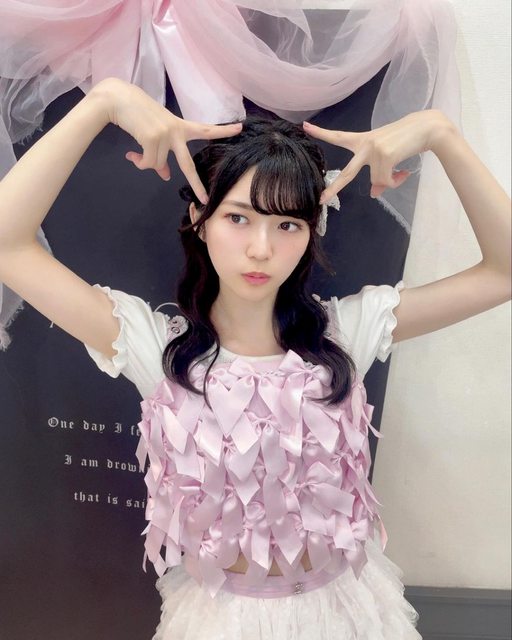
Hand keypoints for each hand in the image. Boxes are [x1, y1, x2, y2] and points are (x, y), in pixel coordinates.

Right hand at [90, 77, 241, 203]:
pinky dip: (139, 163)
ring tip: (135, 152)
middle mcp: (176, 130)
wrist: (117, 98)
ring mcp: (165, 135)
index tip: (239, 129)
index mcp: (179, 126)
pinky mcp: (152, 138)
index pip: (205, 129)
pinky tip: (132, 154)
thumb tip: (165, 176)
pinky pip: (148, 163)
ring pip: (157, 164)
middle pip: (188, 164)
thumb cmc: (136, 114)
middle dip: (196, 184)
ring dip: (145, 162)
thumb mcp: (154, 133)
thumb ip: (163, 154)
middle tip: (205, 200)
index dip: (222, 130)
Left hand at [302, 110, 451, 200]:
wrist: (428, 128)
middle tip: (322, 200)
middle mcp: (365, 144)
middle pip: (348, 173)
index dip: (322, 133)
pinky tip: (405, 172)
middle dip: (335, 188)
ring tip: (402, 173)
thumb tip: (375, 194)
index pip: (339, 137)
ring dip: (390, 182)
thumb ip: (378, 173)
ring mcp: (374, 150)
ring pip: (377, 181)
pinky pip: (386, 181)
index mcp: (363, 140)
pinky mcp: (384, 155)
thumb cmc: (408, 139)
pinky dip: (396, 181)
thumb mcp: (389, 156)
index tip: (305, 127)